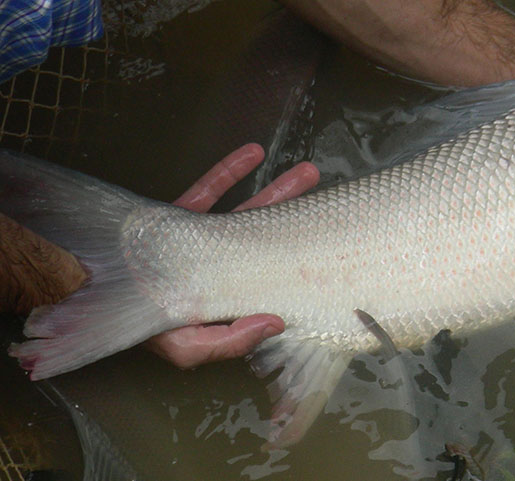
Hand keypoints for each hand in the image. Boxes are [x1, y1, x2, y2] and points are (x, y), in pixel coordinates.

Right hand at [144, 144, 318, 368]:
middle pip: (271, 240)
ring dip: (278, 191)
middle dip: (301, 219)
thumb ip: (231, 340)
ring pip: (248, 212)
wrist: (77, 286)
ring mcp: (199, 240)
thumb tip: (277, 323)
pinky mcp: (176, 216)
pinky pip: (208, 189)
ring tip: (310, 172)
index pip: (273, 282)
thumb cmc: (134, 326)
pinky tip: (254, 153)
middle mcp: (219, 268)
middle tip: (333, 201)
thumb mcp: (186, 346)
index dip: (301, 269)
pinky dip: (230, 170)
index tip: (332, 252)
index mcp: (227, 298)